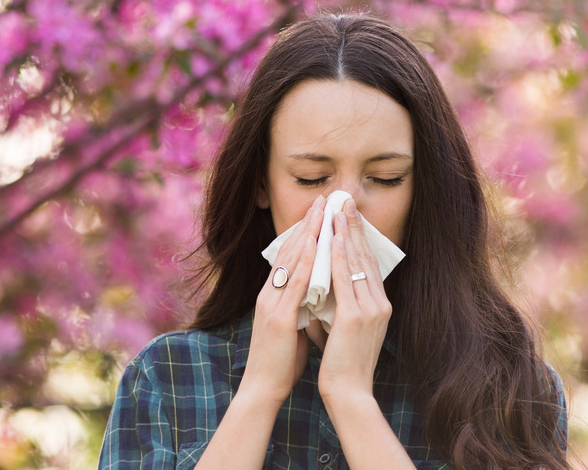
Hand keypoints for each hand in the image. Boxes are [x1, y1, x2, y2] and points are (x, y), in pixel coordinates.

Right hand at [240, 194, 324, 408]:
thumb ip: (301, 305)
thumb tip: (318, 292)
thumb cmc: (281, 360)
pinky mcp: (278, 317)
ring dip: (307, 233)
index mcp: (273, 295)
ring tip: (321, 211)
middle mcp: (269, 293)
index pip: (290, 255)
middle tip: (323, 199)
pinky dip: (305, 262)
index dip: (305, 232)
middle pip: (288, 250)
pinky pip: (294, 283)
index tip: (320, 212)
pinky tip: (316, 245)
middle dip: (307, 223)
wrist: (264, 388)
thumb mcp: (293, 324)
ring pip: (290, 260)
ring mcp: (271, 303)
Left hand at [317, 198, 392, 400]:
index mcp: (379, 306)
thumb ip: (340, 306)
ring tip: (338, 209)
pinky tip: (331, 238)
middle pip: (365, 256)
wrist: (349, 392)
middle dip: (354, 227)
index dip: (358, 238)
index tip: (348, 216)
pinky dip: (338, 256)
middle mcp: (380, 303)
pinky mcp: (357, 317)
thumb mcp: (345, 328)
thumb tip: (324, 289)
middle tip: (345, 201)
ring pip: (356, 262)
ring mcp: (371, 309)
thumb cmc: (343, 364)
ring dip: (345, 233)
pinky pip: (345, 279)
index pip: (368, 264)